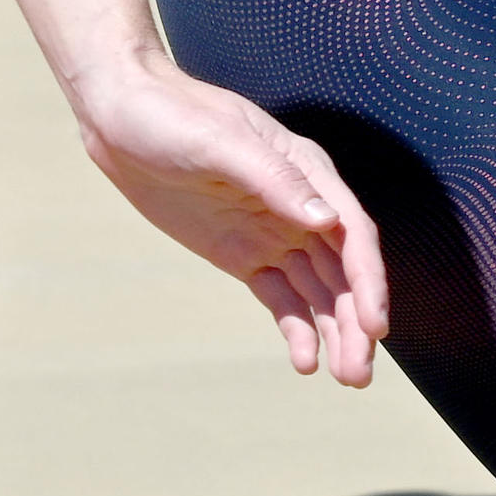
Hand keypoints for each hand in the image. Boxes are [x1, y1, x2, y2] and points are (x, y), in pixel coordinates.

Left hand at [66, 55, 387, 382]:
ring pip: (319, 294)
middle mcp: (302, 208)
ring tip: (347, 379)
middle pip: (343, 275)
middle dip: (356, 325)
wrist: (120, 118)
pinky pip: (281, 300)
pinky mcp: (246, 256)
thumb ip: (275, 181)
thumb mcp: (220, 143)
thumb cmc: (171, 115)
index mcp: (309, 175)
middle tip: (359, 375)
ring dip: (336, 335)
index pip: (353, 236)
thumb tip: (326, 220)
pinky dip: (297, 331)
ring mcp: (275, 234)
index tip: (374, 327)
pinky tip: (305, 363)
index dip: (368, 283)